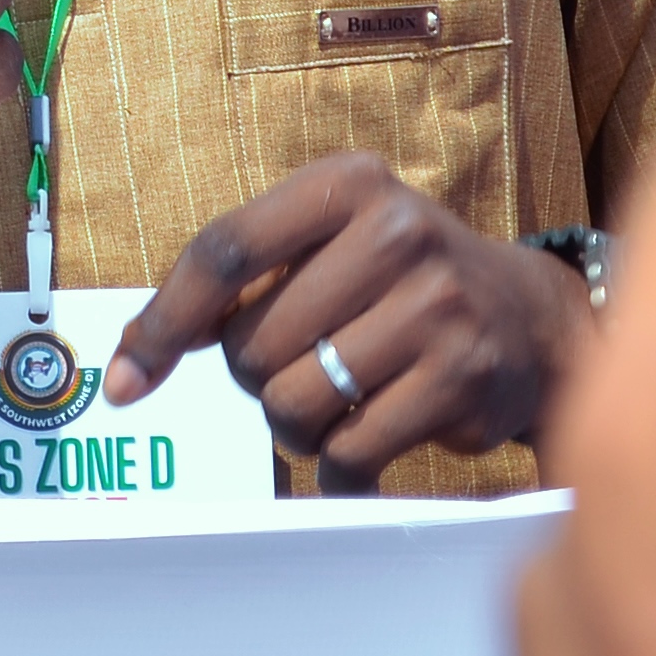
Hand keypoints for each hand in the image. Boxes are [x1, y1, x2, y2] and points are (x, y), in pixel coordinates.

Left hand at [99, 154, 590, 485]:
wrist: (529, 319)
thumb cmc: (394, 282)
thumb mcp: (324, 246)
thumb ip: (232, 285)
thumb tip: (128, 362)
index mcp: (347, 184)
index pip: (224, 250)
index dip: (164, 321)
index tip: (126, 379)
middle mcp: (395, 232)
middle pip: (251, 345)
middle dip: (256, 377)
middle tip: (305, 366)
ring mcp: (435, 307)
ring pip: (293, 405)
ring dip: (294, 428)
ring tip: (333, 406)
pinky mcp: (462, 379)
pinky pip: (350, 451)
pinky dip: (339, 471)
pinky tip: (362, 449)